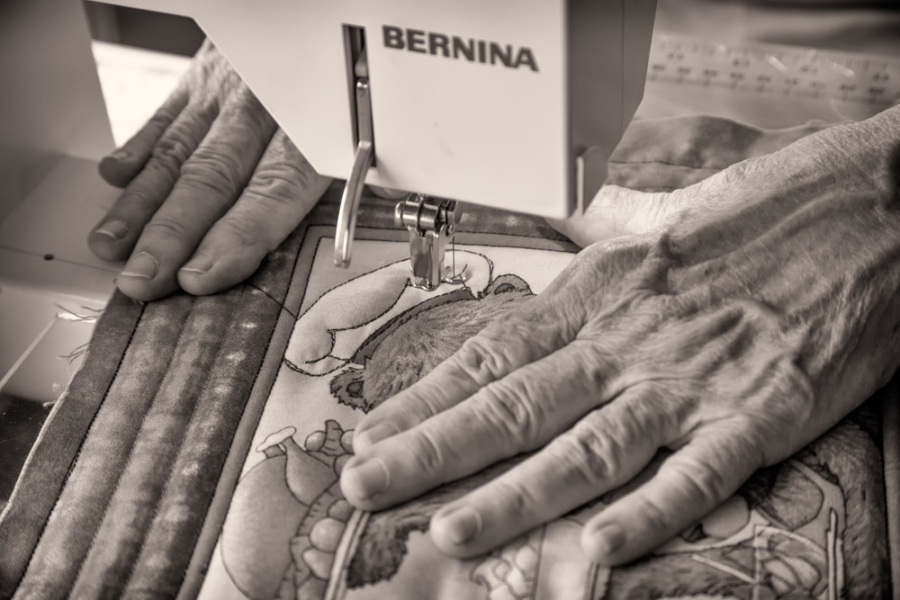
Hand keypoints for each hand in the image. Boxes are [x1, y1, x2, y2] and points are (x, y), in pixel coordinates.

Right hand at [89, 40, 330, 300]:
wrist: (328, 22)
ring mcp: (229, 92)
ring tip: (114, 245)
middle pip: (214, 178)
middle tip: (144, 279)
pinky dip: (139, 146)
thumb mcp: (367, 137)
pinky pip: (169, 113)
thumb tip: (336, 252)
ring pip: (181, 150)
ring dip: (143, 203)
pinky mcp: (204, 77)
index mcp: (314, 130)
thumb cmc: (353, 89)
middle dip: (173, 235)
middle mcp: (265, 110)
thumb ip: (348, 186)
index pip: (273, 191)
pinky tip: (116, 178)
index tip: (201, 276)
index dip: (234, 236)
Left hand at [339, 107, 899, 563]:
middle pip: (517, 401)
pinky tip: (598, 548)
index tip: (374, 429)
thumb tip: (556, 277)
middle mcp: (633, 335)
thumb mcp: (657, 224)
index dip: (427, 396)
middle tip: (367, 483)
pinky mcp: (768, 407)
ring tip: (453, 530)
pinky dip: (651, 513)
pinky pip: (700, 471)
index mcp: (603, 289)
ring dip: (517, 494)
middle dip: (434, 449)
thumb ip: (598, 259)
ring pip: (589, 444)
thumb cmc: (763, 210)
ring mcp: (697, 376)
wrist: (872, 202)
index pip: (495, 352)